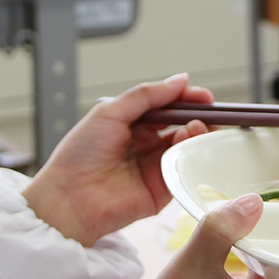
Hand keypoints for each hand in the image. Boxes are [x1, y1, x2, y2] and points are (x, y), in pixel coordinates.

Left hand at [21, 73, 211, 245]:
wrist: (69, 198)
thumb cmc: (78, 156)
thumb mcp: (110, 112)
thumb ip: (145, 95)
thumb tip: (178, 81)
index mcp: (130, 124)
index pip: (165, 107)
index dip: (185, 99)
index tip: (202, 96)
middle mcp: (143, 145)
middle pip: (179, 126)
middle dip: (197, 116)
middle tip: (209, 111)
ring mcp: (153, 167)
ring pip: (185, 147)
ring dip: (195, 134)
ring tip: (197, 126)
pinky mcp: (160, 190)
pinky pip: (183, 171)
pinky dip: (191, 156)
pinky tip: (190, 144)